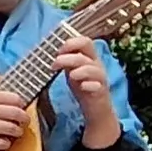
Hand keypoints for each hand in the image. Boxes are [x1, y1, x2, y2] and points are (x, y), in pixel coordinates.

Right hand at [0, 89, 29, 150]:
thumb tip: (8, 101)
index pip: (15, 98)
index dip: (21, 104)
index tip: (21, 108)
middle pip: (17, 113)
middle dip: (24, 119)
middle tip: (24, 122)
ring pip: (12, 129)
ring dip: (17, 132)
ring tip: (15, 132)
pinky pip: (1, 143)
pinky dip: (6, 144)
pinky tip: (4, 142)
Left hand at [48, 33, 121, 147]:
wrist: (96, 109)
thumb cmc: (83, 87)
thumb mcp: (72, 71)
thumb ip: (65, 62)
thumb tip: (50, 52)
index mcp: (89, 57)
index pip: (85, 41)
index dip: (71, 43)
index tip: (56, 51)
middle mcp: (97, 65)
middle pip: (88, 51)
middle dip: (70, 55)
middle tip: (55, 64)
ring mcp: (100, 78)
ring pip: (93, 68)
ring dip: (79, 70)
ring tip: (70, 76)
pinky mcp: (101, 92)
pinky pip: (98, 86)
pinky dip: (89, 85)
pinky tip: (82, 87)